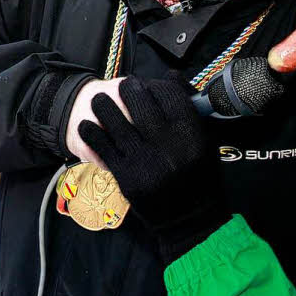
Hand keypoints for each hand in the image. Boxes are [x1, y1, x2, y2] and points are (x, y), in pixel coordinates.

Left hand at [77, 75, 226, 258]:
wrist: (189, 219)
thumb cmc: (199, 176)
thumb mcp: (206, 141)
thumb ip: (191, 110)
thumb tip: (172, 77)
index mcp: (191, 134)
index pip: (168, 93)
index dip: (156, 84)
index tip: (150, 85)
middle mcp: (167, 145)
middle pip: (139, 101)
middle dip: (129, 89)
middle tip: (125, 88)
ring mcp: (144, 160)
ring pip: (114, 119)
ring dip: (103, 105)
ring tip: (99, 101)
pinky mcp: (125, 175)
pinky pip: (101, 145)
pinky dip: (91, 131)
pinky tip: (89, 125)